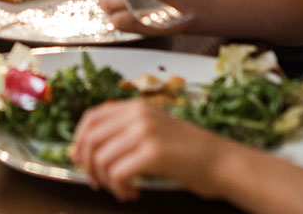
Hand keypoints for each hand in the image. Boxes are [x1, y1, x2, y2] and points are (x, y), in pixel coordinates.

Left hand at [71, 99, 233, 200]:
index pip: (92, 117)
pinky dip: (119, 189)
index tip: (79, 159)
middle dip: (88, 165)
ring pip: (101, 158)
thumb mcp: (156, 129)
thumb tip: (91, 149)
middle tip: (98, 183)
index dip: (79, 140)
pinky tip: (132, 195)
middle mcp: (138, 114)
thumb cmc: (191, 153)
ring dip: (106, 182)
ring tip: (123, 191)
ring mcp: (145, 132)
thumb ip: (128, 131)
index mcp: (137, 106)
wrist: (223, 162)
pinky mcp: (153, 153)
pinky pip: (117, 173)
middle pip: (91, 138)